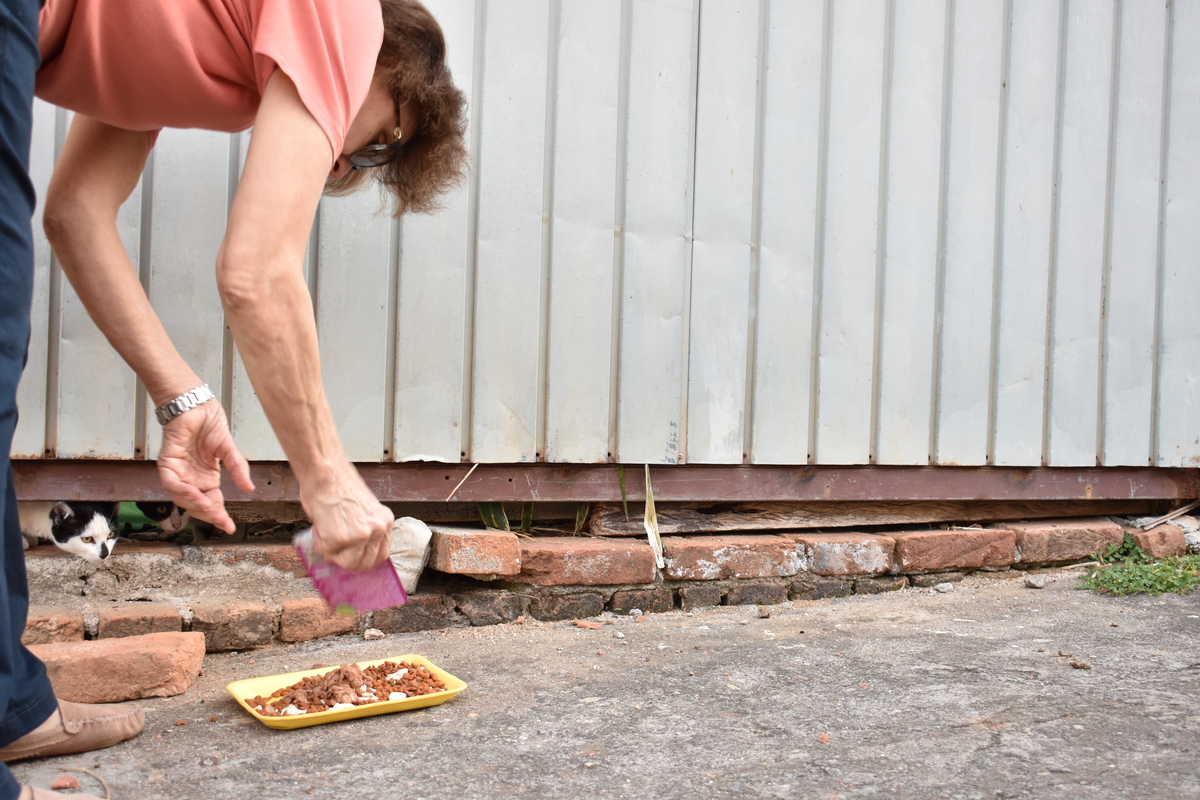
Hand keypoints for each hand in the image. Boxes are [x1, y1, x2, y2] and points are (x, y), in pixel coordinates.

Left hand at [156, 401, 253, 532]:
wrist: (196, 403)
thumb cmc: (208, 421)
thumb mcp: (228, 449)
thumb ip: (237, 468)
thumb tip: (249, 488)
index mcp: (206, 477)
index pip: (212, 502)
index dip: (220, 515)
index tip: (229, 527)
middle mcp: (192, 478)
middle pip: (197, 504)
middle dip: (208, 515)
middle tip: (221, 521)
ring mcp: (178, 471)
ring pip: (182, 497)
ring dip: (194, 505)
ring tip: (208, 509)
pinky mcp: (167, 462)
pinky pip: (171, 482)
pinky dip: (181, 491)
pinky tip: (194, 495)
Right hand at [301, 461, 393, 570]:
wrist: (325, 472)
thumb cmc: (339, 484)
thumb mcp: (363, 510)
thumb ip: (364, 529)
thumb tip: (354, 548)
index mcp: (385, 521)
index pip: (380, 554)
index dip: (363, 558)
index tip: (352, 557)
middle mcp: (377, 529)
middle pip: (365, 563)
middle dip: (347, 559)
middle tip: (335, 549)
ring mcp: (359, 536)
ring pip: (347, 562)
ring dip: (333, 552)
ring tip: (326, 533)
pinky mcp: (339, 538)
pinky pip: (327, 552)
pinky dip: (319, 542)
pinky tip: (319, 526)